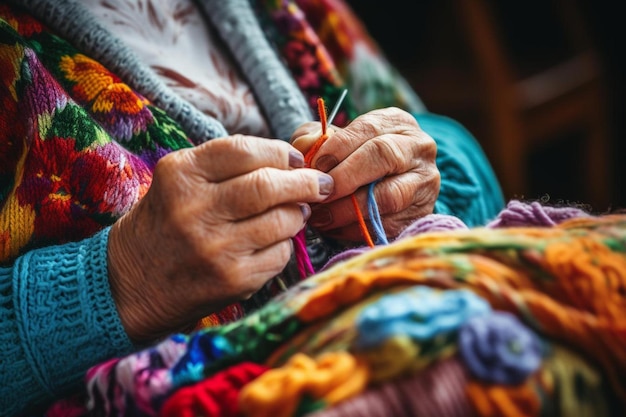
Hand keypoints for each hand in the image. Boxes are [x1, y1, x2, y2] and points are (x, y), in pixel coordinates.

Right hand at [108, 135, 333, 341]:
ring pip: (283, 220)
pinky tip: (274, 242)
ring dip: (299, 214)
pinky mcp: (232, 281)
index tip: (295, 158)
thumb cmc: (162, 224)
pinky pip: (279, 254)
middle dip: (305, 181)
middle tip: (319, 183)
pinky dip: (285, 244)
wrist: (128, 285)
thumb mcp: (178, 182)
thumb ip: (226, 166)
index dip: (279, 152)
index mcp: (180, 175)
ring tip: (297, 213)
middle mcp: (195, 210)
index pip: (245, 150)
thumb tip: (289, 161)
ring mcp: (215, 248)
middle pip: (269, 185)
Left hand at [291, 107, 439, 241]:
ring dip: (350, 208)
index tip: (315, 166)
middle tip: (319, 193)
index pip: (369, 129)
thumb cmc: (352, 159)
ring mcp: (425, 182)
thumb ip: (314, 139)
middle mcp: (419, 148)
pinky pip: (388, 224)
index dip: (338, 148)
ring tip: (322, 215)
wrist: (385, 188)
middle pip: (385, 156)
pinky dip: (357, 228)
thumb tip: (305, 148)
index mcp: (397, 122)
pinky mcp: (421, 214)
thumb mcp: (332, 140)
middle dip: (345, 177)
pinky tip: (335, 228)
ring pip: (390, 195)